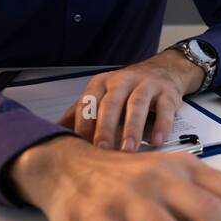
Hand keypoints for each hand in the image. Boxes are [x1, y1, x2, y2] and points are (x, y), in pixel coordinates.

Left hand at [58, 49, 203, 151]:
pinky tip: (156, 141)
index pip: (88, 103)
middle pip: (111, 103)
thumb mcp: (101, 96)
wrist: (162, 71)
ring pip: (136, 104)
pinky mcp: (167, 92)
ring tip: (129, 149)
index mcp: (101, 84)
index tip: (81, 147)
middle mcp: (122, 81)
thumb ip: (80, 113)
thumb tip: (52, 132)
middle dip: (105, 127)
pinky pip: (164, 109)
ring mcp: (146, 85)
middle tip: (102, 149)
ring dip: (132, 128)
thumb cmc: (126, 90)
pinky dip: (161, 125)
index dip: (83, 124)